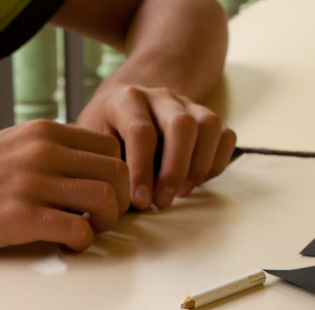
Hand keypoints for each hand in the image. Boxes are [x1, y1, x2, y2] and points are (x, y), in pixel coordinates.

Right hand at [0, 119, 130, 252]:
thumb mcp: (2, 148)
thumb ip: (40, 153)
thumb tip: (73, 174)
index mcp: (40, 133)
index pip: (109, 147)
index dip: (113, 176)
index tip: (98, 197)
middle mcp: (42, 152)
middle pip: (118, 172)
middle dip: (118, 202)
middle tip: (98, 220)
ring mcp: (32, 184)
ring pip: (107, 200)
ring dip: (105, 223)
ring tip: (82, 234)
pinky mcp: (19, 218)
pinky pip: (79, 230)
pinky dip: (82, 243)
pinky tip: (64, 246)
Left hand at [77, 84, 236, 209]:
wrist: (125, 104)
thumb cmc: (103, 132)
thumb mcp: (90, 143)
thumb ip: (95, 166)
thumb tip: (96, 208)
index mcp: (126, 99)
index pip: (141, 131)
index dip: (141, 171)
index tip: (139, 202)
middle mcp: (160, 96)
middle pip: (181, 126)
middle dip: (174, 170)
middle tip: (162, 202)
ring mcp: (187, 103)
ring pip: (209, 126)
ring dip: (198, 166)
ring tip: (179, 194)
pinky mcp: (206, 116)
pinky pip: (225, 135)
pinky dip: (215, 162)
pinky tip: (195, 183)